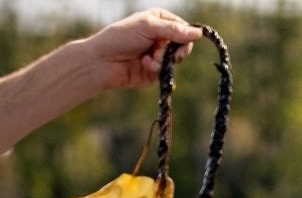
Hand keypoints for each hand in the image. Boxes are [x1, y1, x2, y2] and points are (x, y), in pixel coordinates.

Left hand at [80, 9, 203, 90]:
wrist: (102, 61)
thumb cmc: (121, 37)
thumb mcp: (148, 27)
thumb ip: (174, 31)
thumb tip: (199, 33)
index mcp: (160, 20)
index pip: (183, 28)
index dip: (186, 35)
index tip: (182, 42)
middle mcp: (160, 37)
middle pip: (183, 45)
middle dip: (176, 50)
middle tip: (170, 54)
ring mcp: (158, 55)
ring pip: (175, 59)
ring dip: (163, 59)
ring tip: (149, 58)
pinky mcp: (154, 71)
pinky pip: (165, 71)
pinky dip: (156, 68)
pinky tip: (144, 64)